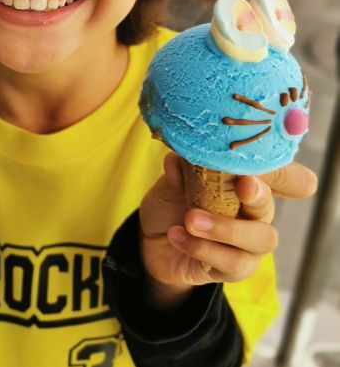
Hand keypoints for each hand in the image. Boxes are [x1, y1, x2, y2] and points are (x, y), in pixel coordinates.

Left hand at [139, 153, 316, 306]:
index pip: (275, 177)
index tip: (253, 172)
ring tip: (190, 220)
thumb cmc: (172, 204)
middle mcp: (254, 214)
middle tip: (242, 186)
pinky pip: (232, 263)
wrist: (153, 241)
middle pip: (269, 208)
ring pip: (260, 239)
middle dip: (258, 197)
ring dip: (224, 228)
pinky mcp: (235, 270)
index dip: (277, 175)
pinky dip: (202, 248)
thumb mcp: (170, 184)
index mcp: (244, 185)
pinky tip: (177, 236)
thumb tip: (175, 161)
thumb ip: (177, 172)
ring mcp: (249, 244)